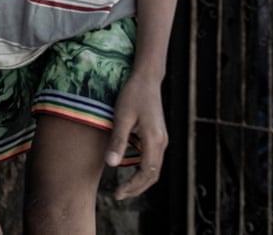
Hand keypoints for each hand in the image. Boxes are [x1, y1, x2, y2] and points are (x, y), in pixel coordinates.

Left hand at [104, 73, 166, 199]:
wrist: (147, 78)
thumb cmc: (132, 94)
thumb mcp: (121, 117)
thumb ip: (117, 141)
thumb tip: (110, 165)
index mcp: (154, 139)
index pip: (146, 173)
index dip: (132, 186)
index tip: (117, 194)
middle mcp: (162, 142)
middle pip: (153, 175)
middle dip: (137, 188)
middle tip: (119, 195)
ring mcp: (162, 139)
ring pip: (155, 168)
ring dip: (141, 181)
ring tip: (124, 187)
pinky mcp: (158, 135)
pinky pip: (153, 159)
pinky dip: (143, 170)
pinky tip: (129, 169)